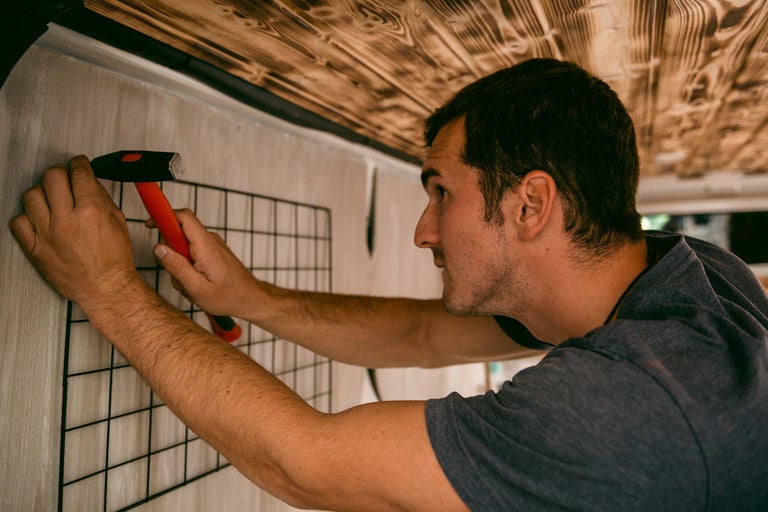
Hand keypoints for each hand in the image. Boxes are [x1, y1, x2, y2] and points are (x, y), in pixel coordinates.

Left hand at [9, 155, 139, 309]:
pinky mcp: (35, 248)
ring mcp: (48, 234)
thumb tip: (88, 181)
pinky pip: (18, 221)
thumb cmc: (114, 260)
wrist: (106, 288)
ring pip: (31, 195)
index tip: (77, 164)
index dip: (78, 163)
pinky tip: (39, 220)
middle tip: (63, 179)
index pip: (78, 172)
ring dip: (42, 194)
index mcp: (92, 211)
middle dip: (59, 173)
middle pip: (52, 177)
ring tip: (50, 200)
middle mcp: (67, 220)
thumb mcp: (117, 221)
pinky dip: (27, 217)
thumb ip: (100, 198)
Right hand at [150, 209, 262, 317]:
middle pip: (179, 232)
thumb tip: (158, 249)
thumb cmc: (229, 296)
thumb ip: (176, 267)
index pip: (183, 217)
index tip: (150, 223)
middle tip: (177, 273)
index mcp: (206, 246)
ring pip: (183, 245)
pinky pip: (191, 252)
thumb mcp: (197, 288)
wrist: (249, 298)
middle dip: (170, 251)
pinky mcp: (211, 251)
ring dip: (180, 263)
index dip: (164, 215)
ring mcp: (211, 245)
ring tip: (190, 282)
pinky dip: (188, 266)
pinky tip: (195, 281)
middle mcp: (210, 240)